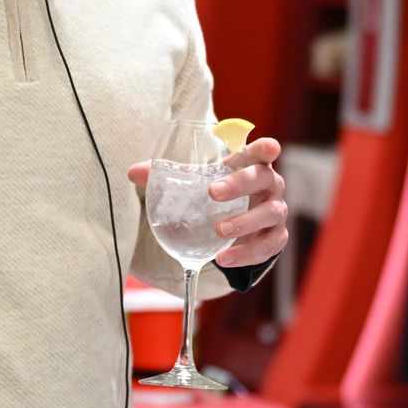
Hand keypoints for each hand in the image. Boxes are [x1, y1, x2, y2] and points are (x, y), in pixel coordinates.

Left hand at [129, 137, 288, 268]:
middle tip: (213, 193)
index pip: (263, 152)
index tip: (268, 148)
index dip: (266, 148)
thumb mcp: (196, 181)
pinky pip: (268, 246)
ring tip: (219, 231)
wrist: (238, 224)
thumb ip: (169, 176)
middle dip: (241, 184)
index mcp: (250, 164)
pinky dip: (247, 254)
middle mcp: (269, 185)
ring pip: (271, 214)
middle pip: (264, 178)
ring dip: (245, 222)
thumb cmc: (218, 191)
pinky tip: (224, 259)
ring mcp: (275, 212)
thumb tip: (132, 173)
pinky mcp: (276, 238)